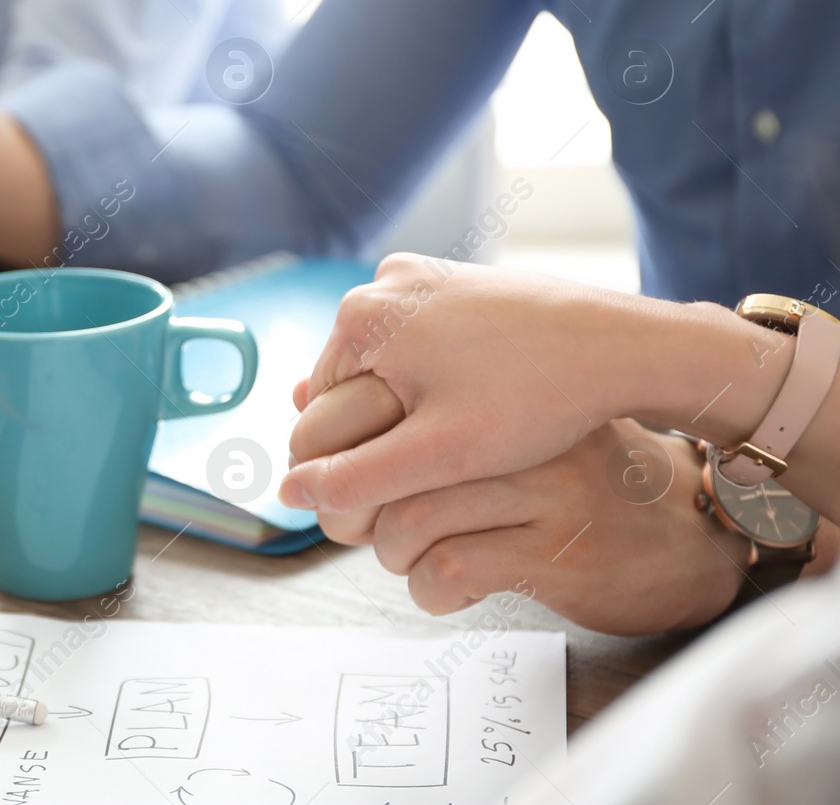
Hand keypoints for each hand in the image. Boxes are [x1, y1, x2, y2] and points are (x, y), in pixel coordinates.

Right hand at [280, 254, 672, 512]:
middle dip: (383, 430)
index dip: (351, 460)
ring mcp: (421, 277)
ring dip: (413, 407)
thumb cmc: (534, 396)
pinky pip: (422, 343)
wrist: (624, 346)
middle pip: (352, 387)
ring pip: (389, 369)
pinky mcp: (456, 281)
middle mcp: (381, 284)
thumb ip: (353, 478)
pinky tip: (483, 402)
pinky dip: (440, 378)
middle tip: (442, 465)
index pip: (318, 411)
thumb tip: (287, 494)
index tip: (403, 483)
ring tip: (471, 434)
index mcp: (360, 317)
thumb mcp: (435, 455)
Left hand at [313, 401, 748, 634]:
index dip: (336, 456)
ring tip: (411, 559)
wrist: (681, 537)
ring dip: (391, 556)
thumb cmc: (569, 482)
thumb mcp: (492, 432)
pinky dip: (427, 590)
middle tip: (358, 531)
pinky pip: (452, 570)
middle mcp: (517, 430)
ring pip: (410, 521)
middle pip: (385, 469)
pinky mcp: (560, 550)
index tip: (333, 485)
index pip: (376, 405)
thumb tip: (299, 392)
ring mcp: (544, 489)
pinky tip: (445, 588)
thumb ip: (405, 412)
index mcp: (492, 390)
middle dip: (352, 513)